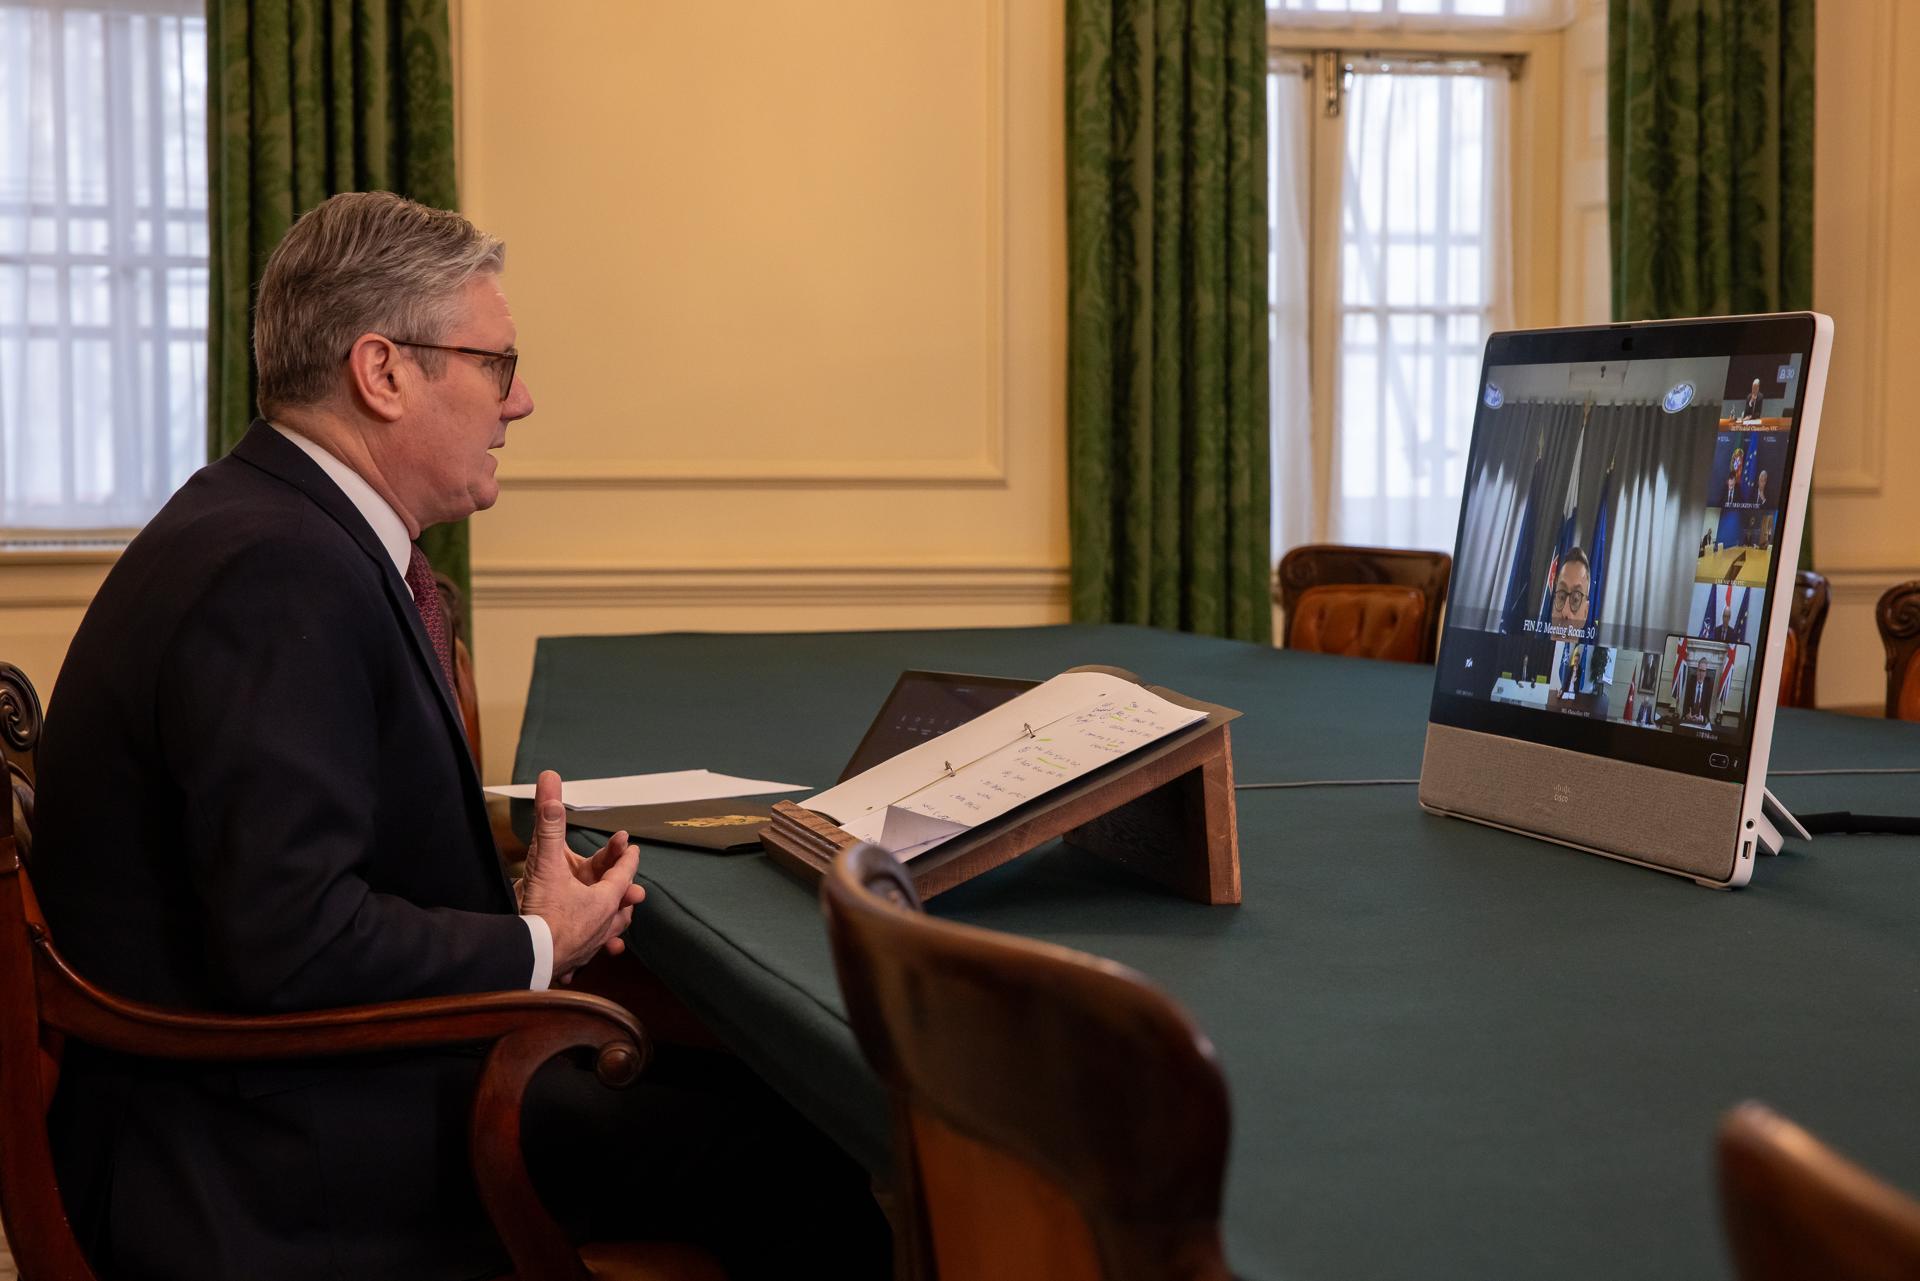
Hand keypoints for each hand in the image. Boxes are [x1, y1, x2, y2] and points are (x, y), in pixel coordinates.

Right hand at [517, 770, 645, 979]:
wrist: (528, 959)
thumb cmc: (541, 913)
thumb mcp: (545, 862)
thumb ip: (549, 821)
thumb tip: (551, 780)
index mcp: (603, 899)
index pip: (623, 873)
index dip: (627, 858)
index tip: (634, 849)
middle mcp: (602, 925)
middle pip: (621, 907)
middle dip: (625, 895)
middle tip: (630, 889)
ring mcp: (589, 946)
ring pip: (609, 935)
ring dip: (612, 928)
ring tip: (613, 927)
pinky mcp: (572, 963)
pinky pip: (584, 958)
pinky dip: (585, 956)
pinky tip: (579, 965)